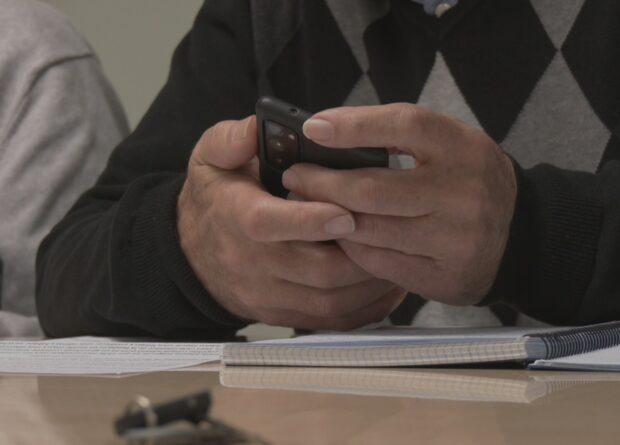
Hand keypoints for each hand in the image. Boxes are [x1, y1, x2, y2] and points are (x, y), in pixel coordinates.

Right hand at [178, 116, 405, 329]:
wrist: (193, 255)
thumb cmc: (217, 197)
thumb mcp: (212, 157)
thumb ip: (233, 138)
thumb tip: (257, 127)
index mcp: (235, 217)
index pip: (269, 225)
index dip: (310, 221)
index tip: (347, 213)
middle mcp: (251, 263)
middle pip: (315, 270)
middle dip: (360, 254)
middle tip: (395, 231)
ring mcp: (269, 296)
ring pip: (331, 300)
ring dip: (372, 281)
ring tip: (402, 253)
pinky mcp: (286, 316)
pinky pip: (334, 321)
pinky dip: (368, 307)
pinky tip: (391, 284)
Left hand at [282, 104, 516, 305]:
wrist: (522, 235)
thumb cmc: (471, 180)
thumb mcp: (453, 145)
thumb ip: (404, 138)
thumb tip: (332, 133)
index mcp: (463, 149)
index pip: (405, 126)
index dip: (355, 125)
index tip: (314, 128)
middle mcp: (463, 194)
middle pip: (375, 188)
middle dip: (323, 184)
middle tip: (295, 177)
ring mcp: (455, 239)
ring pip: (372, 231)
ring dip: (331, 219)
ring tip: (308, 207)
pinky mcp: (444, 275)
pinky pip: (380, 263)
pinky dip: (352, 249)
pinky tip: (339, 237)